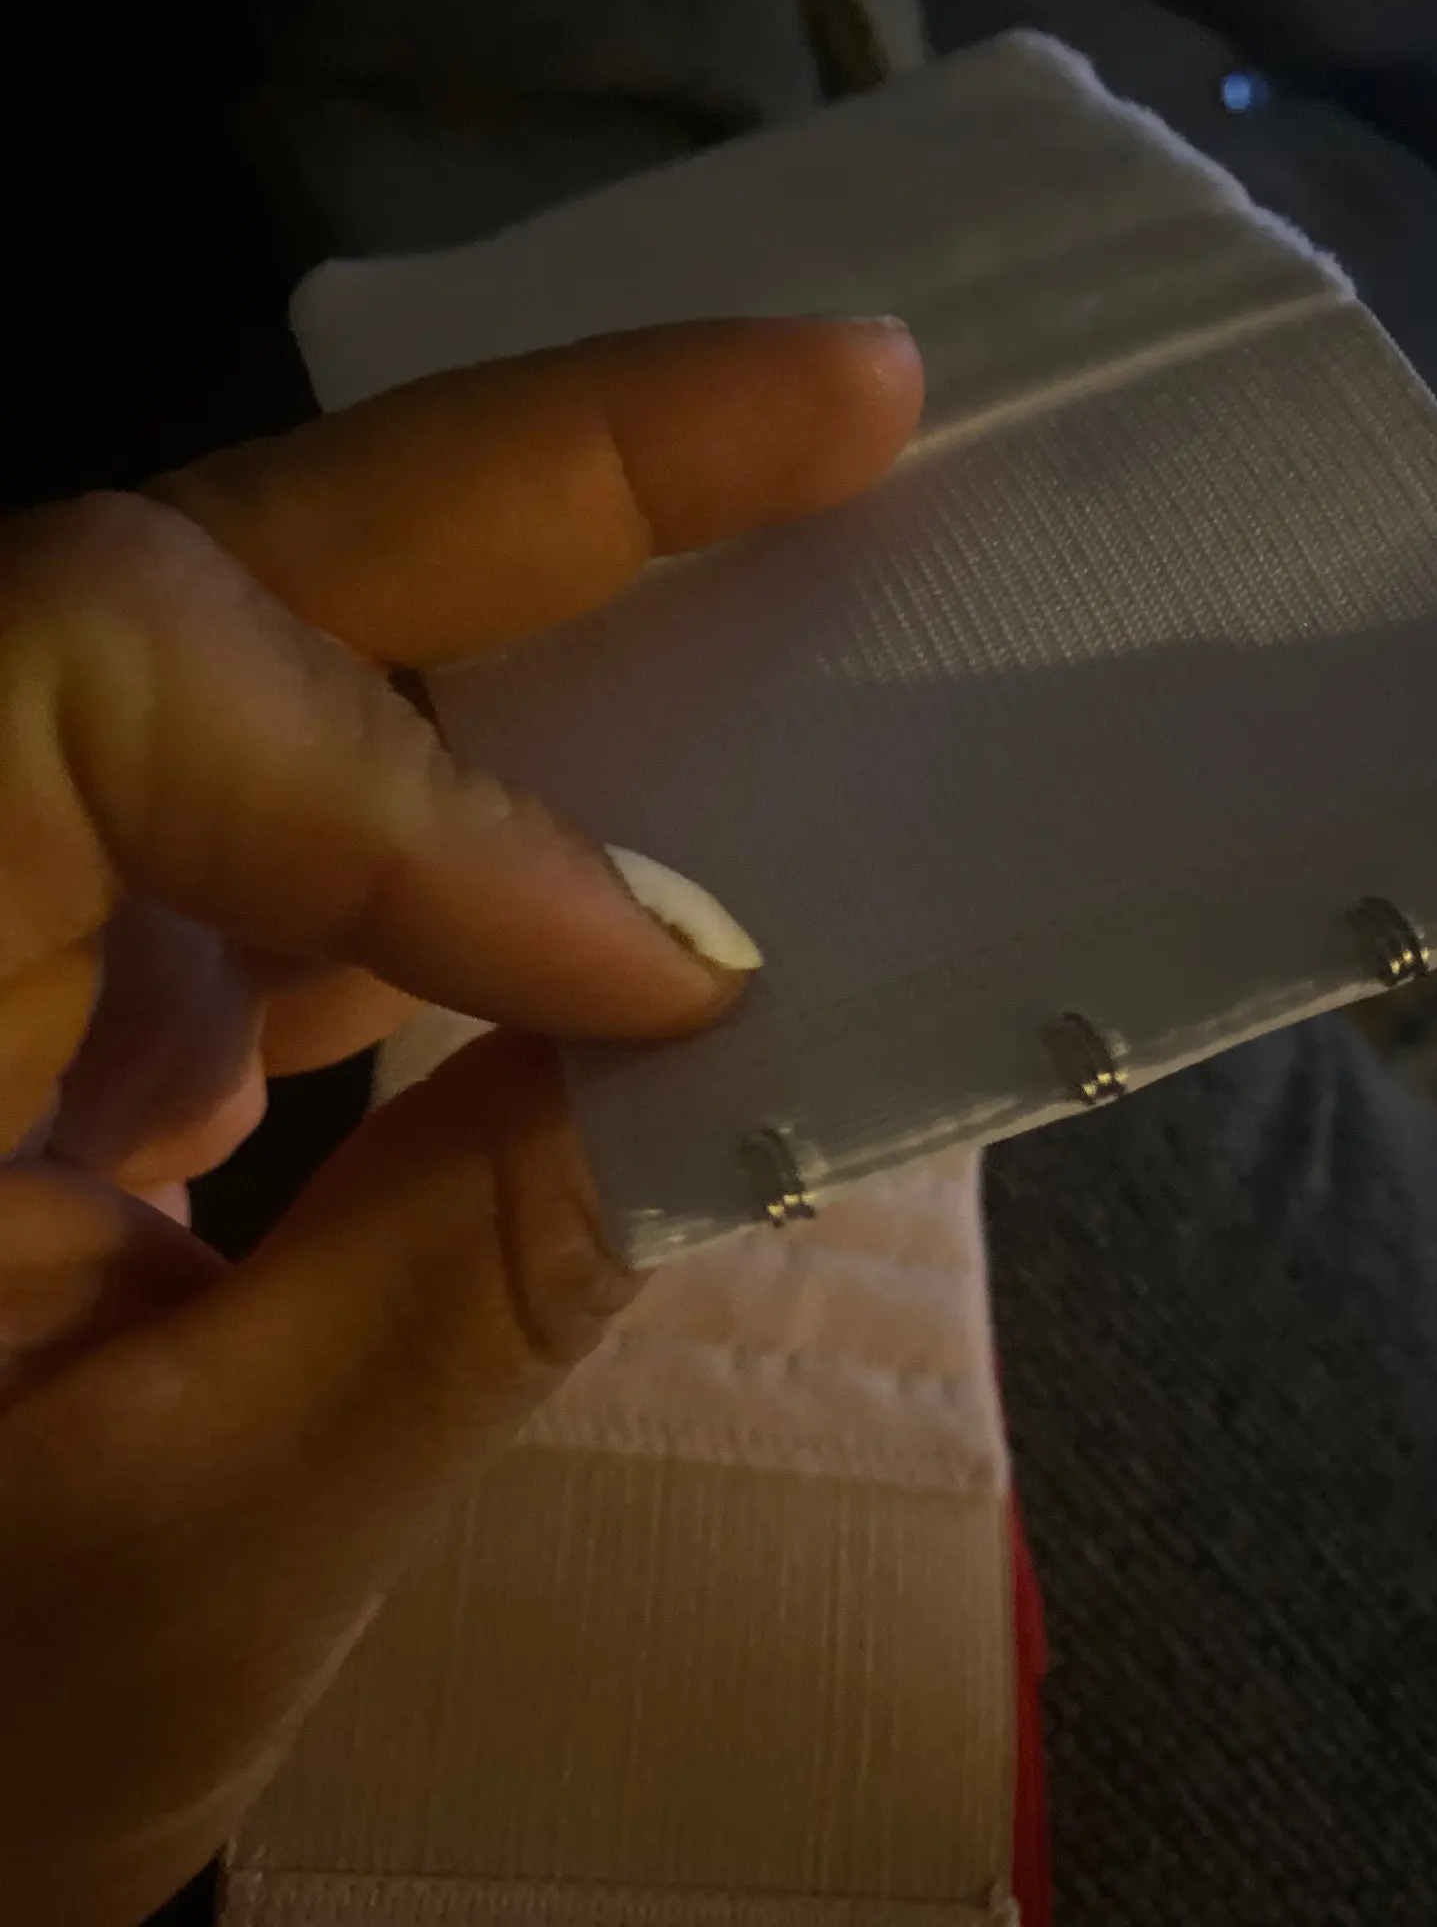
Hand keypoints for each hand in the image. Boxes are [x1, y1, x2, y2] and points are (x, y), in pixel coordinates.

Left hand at [0, 318, 921, 1924]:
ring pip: (271, 643)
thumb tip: (706, 1005)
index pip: (110, 687)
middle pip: (209, 566)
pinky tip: (666, 782)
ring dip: (543, 583)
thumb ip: (473, 1264)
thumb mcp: (213, 1543)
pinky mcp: (87, 950)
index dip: (410, 789)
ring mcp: (4, 885)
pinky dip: (499, 786)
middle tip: (847, 398)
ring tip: (796, 499)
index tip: (669, 975)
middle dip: (545, 476)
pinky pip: (305, 792)